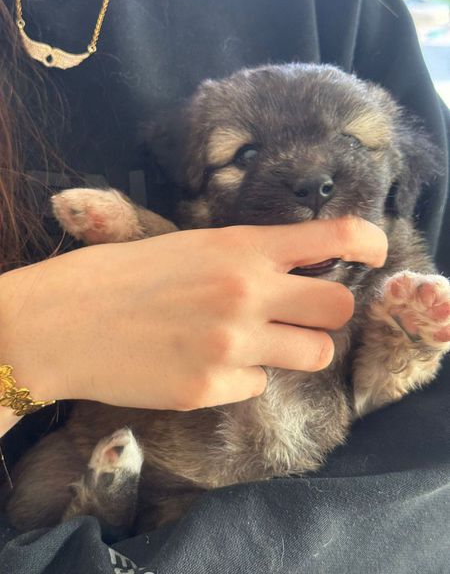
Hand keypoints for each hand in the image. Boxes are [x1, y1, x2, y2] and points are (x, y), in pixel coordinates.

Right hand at [0, 217, 386, 411]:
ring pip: (313, 355)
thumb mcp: (189, 246)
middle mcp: (247, 294)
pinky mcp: (211, 390)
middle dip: (327, 312)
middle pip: (339, 308)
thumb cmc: (118, 275)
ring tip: (255, 344)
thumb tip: (296, 268)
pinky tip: (204, 366)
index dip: (368, 242)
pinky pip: (258, 386)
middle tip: (301, 312)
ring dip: (295, 350)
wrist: (60, 322)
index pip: (333, 237)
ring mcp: (232, 347)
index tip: (374, 253)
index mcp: (239, 247)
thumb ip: (247, 256)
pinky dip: (243, 378)